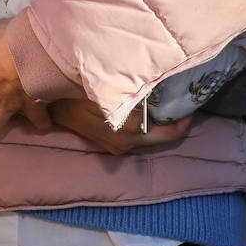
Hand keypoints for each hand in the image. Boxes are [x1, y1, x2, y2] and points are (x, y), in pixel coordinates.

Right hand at [50, 98, 191, 154]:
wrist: (52, 108)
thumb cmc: (75, 98)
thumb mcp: (102, 98)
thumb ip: (128, 108)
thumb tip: (151, 114)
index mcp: (126, 137)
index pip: (165, 134)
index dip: (181, 122)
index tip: (192, 106)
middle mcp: (125, 146)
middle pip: (161, 137)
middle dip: (174, 122)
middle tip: (185, 103)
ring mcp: (118, 146)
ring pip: (150, 136)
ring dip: (160, 122)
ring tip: (169, 102)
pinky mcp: (112, 143)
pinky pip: (139, 134)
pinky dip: (148, 123)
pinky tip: (149, 109)